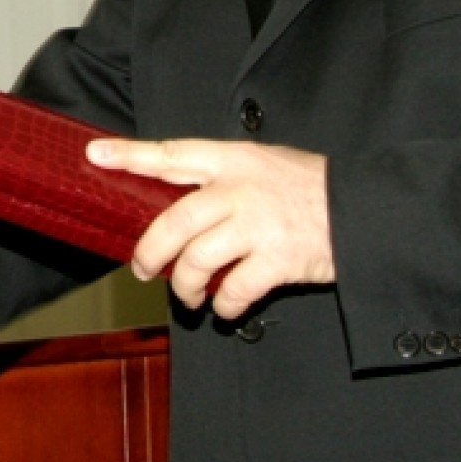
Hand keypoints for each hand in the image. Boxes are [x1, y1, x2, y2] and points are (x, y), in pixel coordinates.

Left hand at [86, 136, 333, 320]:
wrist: (365, 211)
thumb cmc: (312, 189)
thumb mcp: (266, 164)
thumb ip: (225, 178)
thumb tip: (183, 205)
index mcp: (233, 159)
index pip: (172, 154)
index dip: (131, 155)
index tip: (95, 154)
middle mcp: (240, 188)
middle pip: (174, 221)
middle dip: (150, 250)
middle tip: (141, 267)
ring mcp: (257, 224)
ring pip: (197, 260)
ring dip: (185, 286)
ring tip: (188, 296)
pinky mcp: (277, 259)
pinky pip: (234, 290)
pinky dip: (225, 305)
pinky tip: (227, 308)